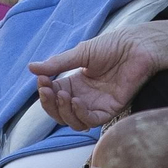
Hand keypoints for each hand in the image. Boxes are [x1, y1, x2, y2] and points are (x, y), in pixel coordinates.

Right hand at [30, 23, 167, 131]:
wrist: (137, 46)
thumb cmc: (112, 46)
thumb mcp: (80, 53)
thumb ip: (58, 64)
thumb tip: (31, 68)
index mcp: (76, 84)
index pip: (54, 96)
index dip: (45, 92)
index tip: (41, 80)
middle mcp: (84, 97)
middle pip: (60, 113)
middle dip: (50, 104)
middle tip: (47, 90)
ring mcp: (97, 104)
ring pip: (73, 121)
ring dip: (63, 111)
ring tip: (63, 94)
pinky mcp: (111, 109)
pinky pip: (91, 121)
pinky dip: (80, 114)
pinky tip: (75, 101)